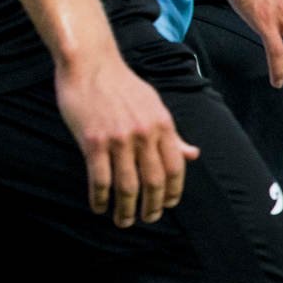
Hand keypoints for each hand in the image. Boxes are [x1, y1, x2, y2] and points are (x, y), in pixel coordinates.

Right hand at [54, 53, 198, 227]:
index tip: (166, 206)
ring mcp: (118, 138)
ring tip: (123, 220)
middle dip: (151, 207)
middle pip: (153, 183)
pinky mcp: (93, 140)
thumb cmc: (121, 83)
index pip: (175, 169)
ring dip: (126, 210)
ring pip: (127, 186)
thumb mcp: (153, 105)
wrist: (89, 62)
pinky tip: (99, 205)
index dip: (173, 193)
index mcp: (162, 125)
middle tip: (146, 219)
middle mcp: (144, 134)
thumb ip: (172, 134)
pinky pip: (99, 178)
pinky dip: (100, 197)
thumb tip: (193, 155)